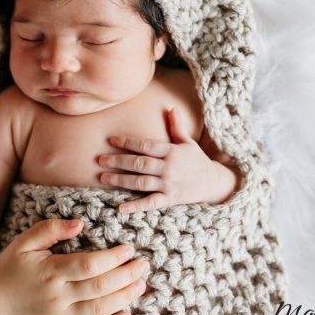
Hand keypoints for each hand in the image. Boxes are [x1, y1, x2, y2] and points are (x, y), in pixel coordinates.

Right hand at [0, 219, 149, 314]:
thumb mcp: (25, 241)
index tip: (129, 249)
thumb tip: (80, 223)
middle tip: (144, 265)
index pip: (89, 265)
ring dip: (125, 297)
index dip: (113, 258)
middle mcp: (57, 296)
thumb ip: (51, 229)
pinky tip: (128, 314)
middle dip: (127, 275)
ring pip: (100, 310)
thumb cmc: (11, 266)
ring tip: (141, 284)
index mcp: (50, 271)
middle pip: (100, 287)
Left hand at [98, 107, 235, 212]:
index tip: (111, 140)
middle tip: (100, 160)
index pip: (145, 145)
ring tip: (103, 177)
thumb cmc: (196, 160)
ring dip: (121, 180)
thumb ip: (176, 126)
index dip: (127, 142)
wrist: (213, 183)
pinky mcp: (170, 200)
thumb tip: (169, 107)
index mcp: (171, 151)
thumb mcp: (188, 142)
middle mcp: (169, 168)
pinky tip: (121, 207)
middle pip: (139, 164)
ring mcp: (169, 185)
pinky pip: (150, 203)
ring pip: (141, 182)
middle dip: (118, 161)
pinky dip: (136, 206)